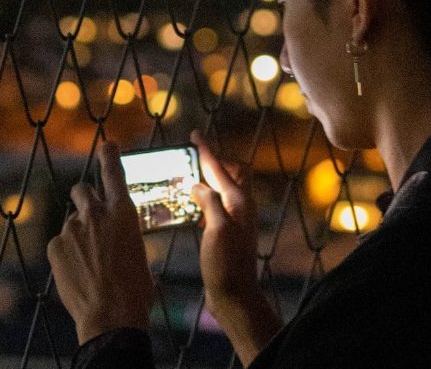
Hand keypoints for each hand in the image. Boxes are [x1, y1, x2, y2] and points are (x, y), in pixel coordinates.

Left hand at [47, 142, 153, 343]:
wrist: (111, 316)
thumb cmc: (135, 290)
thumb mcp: (141, 256)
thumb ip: (127, 238)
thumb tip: (121, 242)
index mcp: (124, 212)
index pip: (114, 173)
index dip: (110, 156)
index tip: (107, 145)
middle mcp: (96, 214)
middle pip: (81, 189)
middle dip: (84, 197)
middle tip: (89, 214)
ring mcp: (72, 229)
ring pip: (71, 221)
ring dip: (78, 233)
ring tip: (88, 261)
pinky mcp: (54, 246)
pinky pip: (59, 242)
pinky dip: (66, 253)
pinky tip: (77, 272)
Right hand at [190, 131, 280, 364]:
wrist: (233, 295)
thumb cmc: (226, 265)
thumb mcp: (217, 229)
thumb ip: (210, 201)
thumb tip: (197, 184)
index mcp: (239, 202)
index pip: (222, 168)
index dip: (207, 151)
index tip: (195, 135)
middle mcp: (241, 207)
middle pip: (233, 172)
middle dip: (216, 160)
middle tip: (196, 154)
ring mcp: (236, 220)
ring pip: (225, 188)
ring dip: (210, 178)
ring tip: (190, 174)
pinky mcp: (228, 232)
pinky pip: (217, 204)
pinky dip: (206, 196)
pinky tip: (191, 202)